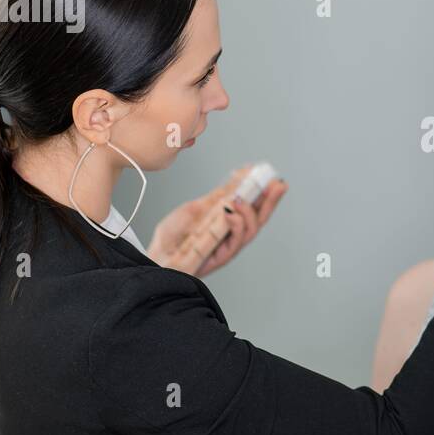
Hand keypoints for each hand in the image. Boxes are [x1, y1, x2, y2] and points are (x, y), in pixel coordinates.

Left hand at [148, 166, 288, 276]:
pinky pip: (235, 242)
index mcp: (228, 222)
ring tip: (240, 197)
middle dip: (271, 201)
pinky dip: (235, 224)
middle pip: (260, 218)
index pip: (253, 207)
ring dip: (249, 211)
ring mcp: (228, 246)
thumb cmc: (173, 236)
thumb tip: (237, 177)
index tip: (273, 177)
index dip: (266, 193)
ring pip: (251, 230)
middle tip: (277, 184)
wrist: (156, 256)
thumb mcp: (196, 208)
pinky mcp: (221, 257)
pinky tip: (230, 211)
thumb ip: (217, 197)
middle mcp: (232, 235)